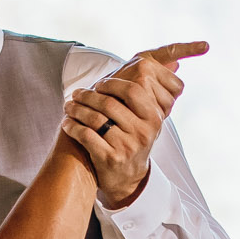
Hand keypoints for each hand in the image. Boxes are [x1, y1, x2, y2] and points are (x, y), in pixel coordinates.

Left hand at [63, 41, 206, 209]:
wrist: (128, 178)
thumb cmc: (133, 140)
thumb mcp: (147, 119)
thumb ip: (149, 91)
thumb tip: (173, 60)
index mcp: (153, 118)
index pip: (133, 90)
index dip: (112, 84)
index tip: (99, 85)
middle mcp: (143, 132)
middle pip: (109, 103)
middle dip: (88, 96)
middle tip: (76, 94)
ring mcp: (127, 146)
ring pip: (95, 119)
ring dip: (76, 110)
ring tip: (68, 106)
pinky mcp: (110, 159)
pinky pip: (85, 136)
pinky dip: (72, 127)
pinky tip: (67, 123)